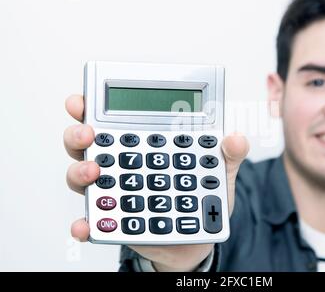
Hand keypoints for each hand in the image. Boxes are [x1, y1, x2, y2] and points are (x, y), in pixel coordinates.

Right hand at [64, 94, 248, 270]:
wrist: (200, 235)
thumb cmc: (202, 196)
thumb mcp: (219, 171)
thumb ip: (228, 154)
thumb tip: (235, 138)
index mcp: (143, 144)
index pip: (113, 119)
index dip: (91, 107)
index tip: (81, 101)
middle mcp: (123, 164)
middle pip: (88, 144)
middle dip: (78, 134)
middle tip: (88, 133)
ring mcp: (116, 192)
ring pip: (83, 177)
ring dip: (80, 172)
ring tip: (94, 173)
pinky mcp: (116, 222)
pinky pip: (95, 222)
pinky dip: (86, 223)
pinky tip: (86, 225)